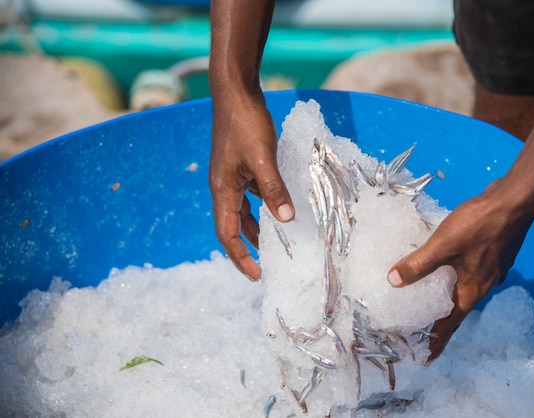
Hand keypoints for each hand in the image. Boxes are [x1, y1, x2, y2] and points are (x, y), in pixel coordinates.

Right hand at [209, 95, 294, 280]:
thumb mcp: (262, 158)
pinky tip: (281, 206)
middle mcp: (224, 186)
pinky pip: (252, 193)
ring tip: (277, 241)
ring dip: (258, 226)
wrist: (235, 92)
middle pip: (233, 226)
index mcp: (222, 189)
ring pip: (244, 210)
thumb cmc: (245, 123)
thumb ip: (274, 189)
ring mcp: (232, 176)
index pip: (227, 234)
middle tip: (267, 264)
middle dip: (248, 247)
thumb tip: (286, 219)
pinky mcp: (242, 166)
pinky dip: (264, 205)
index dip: (239, 257)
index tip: (256, 275)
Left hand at [387, 179, 533, 362]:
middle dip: (439, 321)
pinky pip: (468, 271)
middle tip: (419, 328)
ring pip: (463, 288)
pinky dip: (453, 274)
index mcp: (472, 290)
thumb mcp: (443, 245)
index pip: (451, 324)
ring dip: (446, 296)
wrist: (516, 200)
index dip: (437, 341)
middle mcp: (484, 284)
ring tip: (427, 296)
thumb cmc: (481, 225)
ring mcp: (491, 267)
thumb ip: (418, 264)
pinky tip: (443, 263)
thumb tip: (393, 282)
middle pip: (457, 309)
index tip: (426, 358)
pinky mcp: (492, 252)